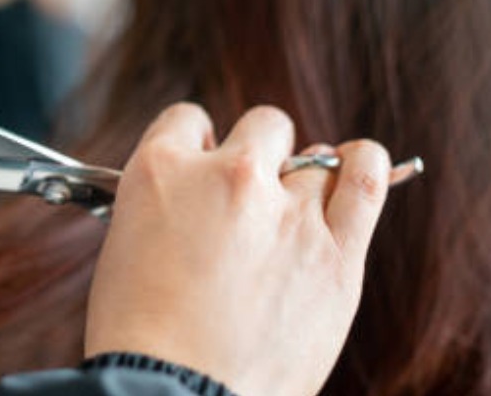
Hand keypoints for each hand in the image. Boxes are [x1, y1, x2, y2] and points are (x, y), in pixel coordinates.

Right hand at [85, 104, 391, 395]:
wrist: (173, 395)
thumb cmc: (140, 335)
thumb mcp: (125, 246)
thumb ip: (169, 205)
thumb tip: (202, 193)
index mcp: (161, 171)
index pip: (189, 121)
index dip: (199, 147)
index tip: (204, 171)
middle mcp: (228, 177)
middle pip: (263, 129)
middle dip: (257, 157)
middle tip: (248, 201)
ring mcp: (287, 212)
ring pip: (317, 156)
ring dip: (307, 174)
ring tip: (302, 201)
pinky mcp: (335, 255)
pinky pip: (366, 181)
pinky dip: (363, 167)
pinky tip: (355, 170)